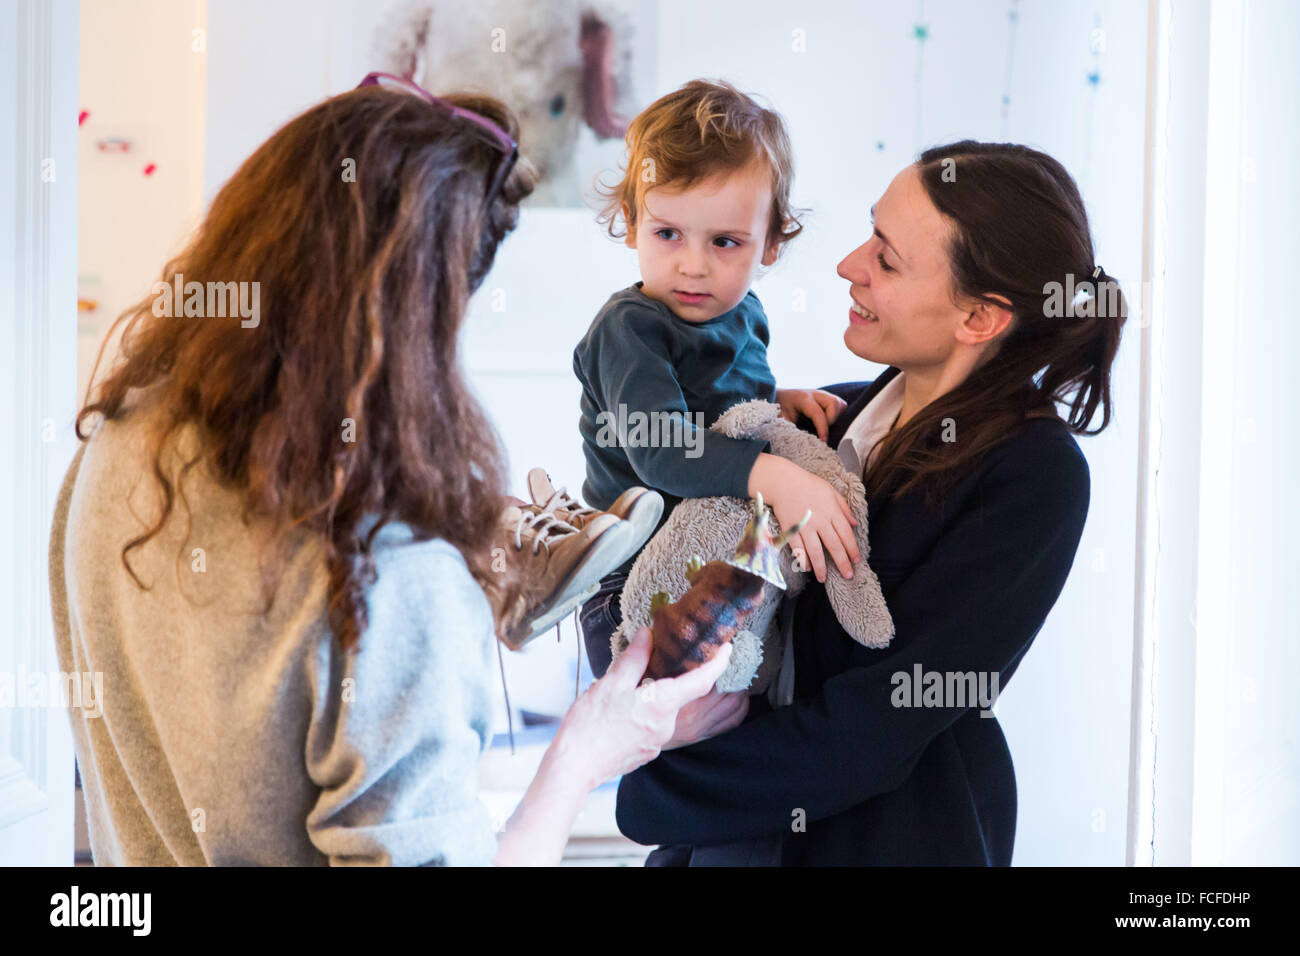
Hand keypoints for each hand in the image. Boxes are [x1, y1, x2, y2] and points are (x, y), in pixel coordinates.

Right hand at [555, 626, 733, 789]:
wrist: (574, 767)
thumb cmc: (590, 726)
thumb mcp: (610, 684)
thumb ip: (634, 658)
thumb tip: (647, 635)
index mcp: (662, 705)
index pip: (702, 681)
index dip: (718, 663)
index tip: (727, 649)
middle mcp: (666, 725)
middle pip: (682, 695)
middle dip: (674, 677)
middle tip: (660, 660)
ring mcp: (657, 742)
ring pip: (666, 710)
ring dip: (657, 695)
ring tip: (631, 686)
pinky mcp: (646, 751)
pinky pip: (654, 724)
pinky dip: (648, 711)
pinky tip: (626, 708)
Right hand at [748, 454, 859, 583]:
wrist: (783, 481)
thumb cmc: (809, 484)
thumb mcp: (831, 491)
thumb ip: (844, 508)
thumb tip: (854, 524)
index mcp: (832, 511)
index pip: (846, 534)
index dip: (852, 549)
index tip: (856, 560)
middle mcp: (820, 521)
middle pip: (834, 546)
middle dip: (842, 563)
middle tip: (847, 576)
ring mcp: (805, 526)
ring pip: (815, 551)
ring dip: (821, 567)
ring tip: (824, 579)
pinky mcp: (791, 529)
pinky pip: (797, 548)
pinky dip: (802, 559)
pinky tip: (807, 568)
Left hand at [775, 388, 847, 442]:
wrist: (778, 397)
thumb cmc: (779, 408)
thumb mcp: (780, 419)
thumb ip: (789, 428)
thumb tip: (798, 442)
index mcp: (803, 399)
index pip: (818, 413)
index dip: (823, 429)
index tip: (823, 442)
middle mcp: (815, 394)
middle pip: (834, 403)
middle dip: (832, 420)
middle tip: (823, 431)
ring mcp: (822, 395)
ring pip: (839, 404)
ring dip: (836, 417)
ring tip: (825, 426)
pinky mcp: (826, 398)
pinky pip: (840, 405)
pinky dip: (837, 415)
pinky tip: (827, 422)